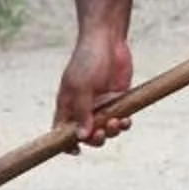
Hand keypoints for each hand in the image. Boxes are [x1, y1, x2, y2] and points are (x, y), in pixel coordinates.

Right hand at [55, 27, 134, 147]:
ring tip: (117, 122)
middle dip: (95, 139)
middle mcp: (82, 108)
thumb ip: (81, 111)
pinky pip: (120, 121)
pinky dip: (123, 124)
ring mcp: (100, 106)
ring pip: (104, 130)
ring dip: (111, 131)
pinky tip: (126, 119)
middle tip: (102, 131)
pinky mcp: (117, 101)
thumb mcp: (80, 85)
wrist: (108, 39)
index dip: (66, 144)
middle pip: (86, 136)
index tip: (76, 150)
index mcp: (67, 105)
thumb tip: (81, 137)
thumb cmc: (88, 59)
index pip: (61, 131)